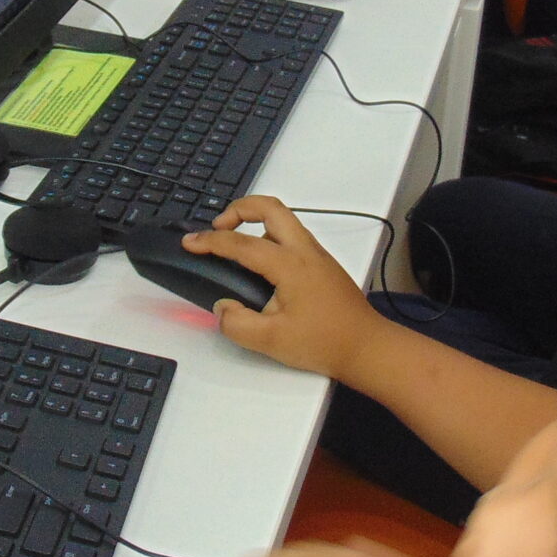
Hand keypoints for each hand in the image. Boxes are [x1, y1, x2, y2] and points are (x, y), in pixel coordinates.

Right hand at [184, 196, 386, 381]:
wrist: (367, 347)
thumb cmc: (324, 343)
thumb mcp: (271, 341)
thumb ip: (237, 323)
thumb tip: (223, 308)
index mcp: (290, 264)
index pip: (241, 244)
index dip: (210, 241)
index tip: (189, 243)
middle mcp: (305, 251)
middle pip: (271, 208)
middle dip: (239, 209)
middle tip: (218, 227)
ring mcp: (317, 255)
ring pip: (284, 220)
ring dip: (256, 222)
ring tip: (235, 244)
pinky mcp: (323, 265)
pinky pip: (293, 237)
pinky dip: (270, 236)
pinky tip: (260, 264)